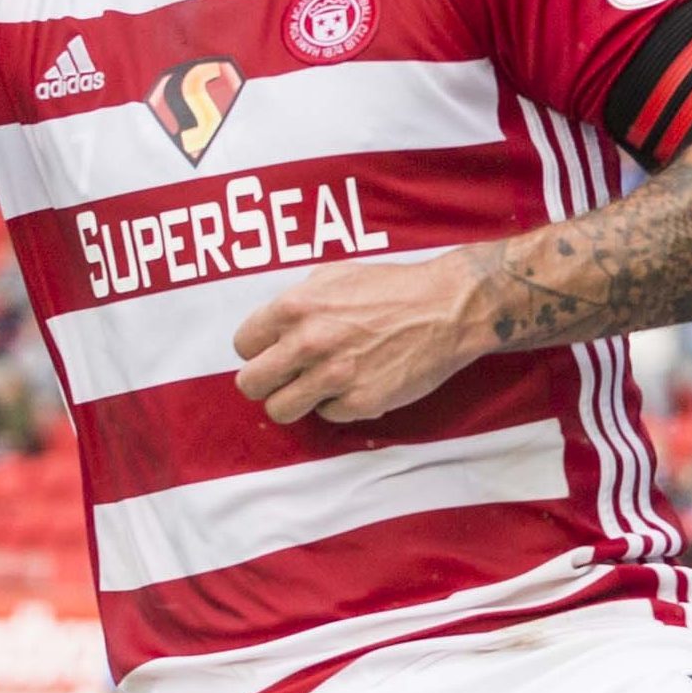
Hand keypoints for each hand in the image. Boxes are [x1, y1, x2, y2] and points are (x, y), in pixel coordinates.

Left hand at [232, 249, 491, 423]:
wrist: (448, 308)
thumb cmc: (393, 288)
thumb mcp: (334, 277)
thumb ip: (297, 304)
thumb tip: (274, 331)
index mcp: (294, 308)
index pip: (243, 345)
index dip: (260, 349)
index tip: (276, 351)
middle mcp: (308, 342)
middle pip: (250, 384)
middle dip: (268, 381)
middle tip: (290, 376)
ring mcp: (334, 376)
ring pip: (280, 410)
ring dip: (297, 400)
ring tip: (319, 387)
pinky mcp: (361, 402)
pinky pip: (328, 415)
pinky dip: (340, 404)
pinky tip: (358, 384)